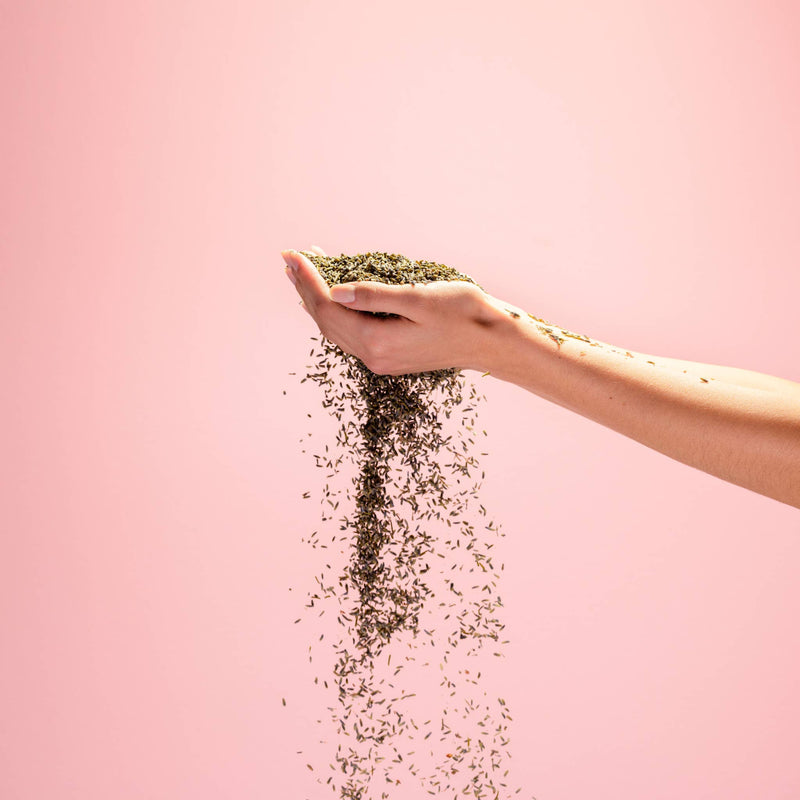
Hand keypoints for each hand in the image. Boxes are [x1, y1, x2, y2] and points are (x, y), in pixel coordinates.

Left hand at [280, 246, 506, 374]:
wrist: (493, 343)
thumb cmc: (464, 314)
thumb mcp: (419, 298)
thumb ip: (375, 296)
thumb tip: (335, 292)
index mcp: (377, 342)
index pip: (328, 308)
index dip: (308, 280)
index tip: (293, 254)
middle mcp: (374, 357)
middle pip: (326, 321)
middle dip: (306, 288)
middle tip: (291, 260)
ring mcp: (382, 360)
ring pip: (336, 329)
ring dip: (318, 302)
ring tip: (303, 275)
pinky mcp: (391, 357)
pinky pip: (351, 334)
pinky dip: (337, 313)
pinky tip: (333, 300)